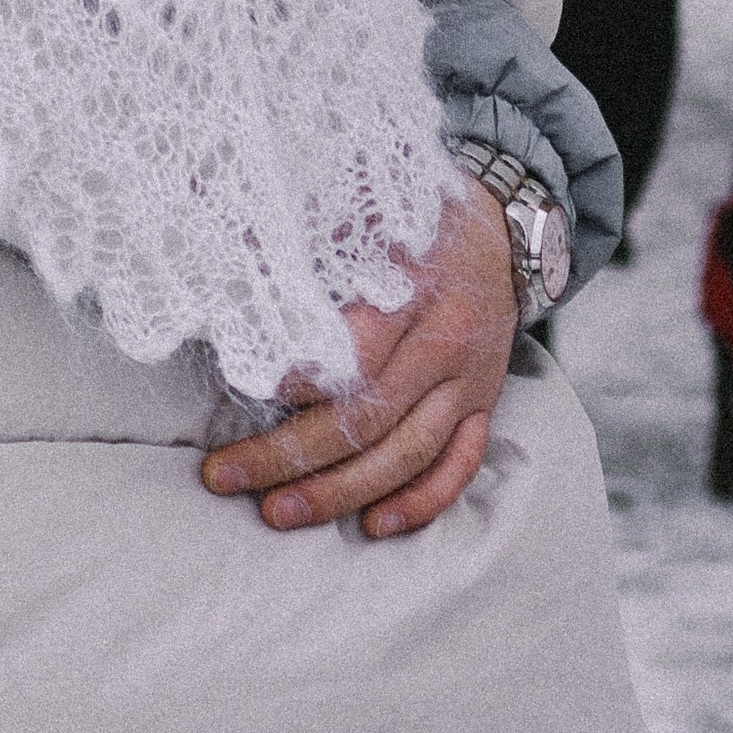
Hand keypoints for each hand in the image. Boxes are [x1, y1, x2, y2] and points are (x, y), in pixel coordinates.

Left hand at [199, 183, 516, 542]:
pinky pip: (457, 467)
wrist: (504, 230)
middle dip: (294, 455)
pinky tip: (375, 526)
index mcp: (416, 287)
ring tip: (278, 512)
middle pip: (371, 418)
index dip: (303, 381)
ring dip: (341, 493)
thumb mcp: (367, 206)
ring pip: (407, 455)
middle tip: (228, 476)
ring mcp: (469, 383)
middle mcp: (446, 343)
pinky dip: (421, 503)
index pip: (359, 353)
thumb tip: (240, 263)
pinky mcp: (482, 407)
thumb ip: (311, 242)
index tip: (250, 389)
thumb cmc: (417, 216)